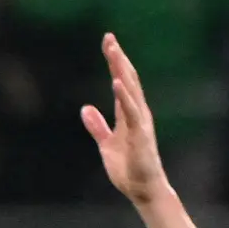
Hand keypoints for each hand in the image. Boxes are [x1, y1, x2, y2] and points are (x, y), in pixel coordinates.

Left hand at [81, 32, 170, 207]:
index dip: (114, 62)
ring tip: (113, 51)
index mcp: (129, 113)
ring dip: (121, 70)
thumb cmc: (129, 168)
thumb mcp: (106, 144)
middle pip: (127, 79)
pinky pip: (131, 111)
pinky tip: (116, 82)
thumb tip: (85, 108)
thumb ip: (97, 126)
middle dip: (118, 58)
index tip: (107, 43)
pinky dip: (124, 96)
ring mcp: (140, 122)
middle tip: (109, 38)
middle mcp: (137, 112)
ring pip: (130, 90)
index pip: (121, 81)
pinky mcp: (140, 134)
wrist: (142, 189)